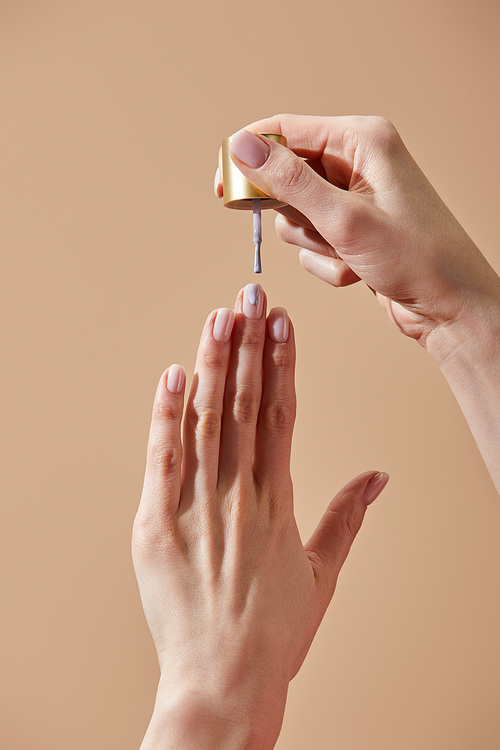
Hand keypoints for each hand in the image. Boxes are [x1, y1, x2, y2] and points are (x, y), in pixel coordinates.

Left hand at [132, 284, 388, 748]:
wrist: (223, 684)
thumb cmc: (274, 633)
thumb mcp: (323, 573)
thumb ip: (348, 516)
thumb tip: (379, 476)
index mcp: (280, 502)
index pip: (283, 414)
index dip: (283, 363)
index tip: (282, 323)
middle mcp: (241, 495)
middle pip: (246, 404)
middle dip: (247, 344)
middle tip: (249, 294)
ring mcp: (197, 507)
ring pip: (207, 420)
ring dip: (213, 364)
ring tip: (218, 317)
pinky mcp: (157, 524)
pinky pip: (162, 459)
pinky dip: (166, 414)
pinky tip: (173, 374)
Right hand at [215, 114, 499, 348]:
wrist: (450, 307)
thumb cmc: (415, 257)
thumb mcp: (343, 218)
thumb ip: (288, 181)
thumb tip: (241, 146)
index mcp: (362, 139)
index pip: (287, 131)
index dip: (249, 156)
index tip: (222, 186)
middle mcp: (357, 162)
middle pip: (287, 176)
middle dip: (295, 214)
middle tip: (314, 231)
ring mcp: (355, 198)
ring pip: (296, 216)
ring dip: (314, 244)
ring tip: (348, 254)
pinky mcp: (353, 229)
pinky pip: (314, 242)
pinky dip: (327, 262)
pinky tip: (358, 272)